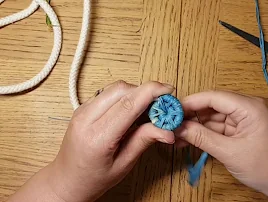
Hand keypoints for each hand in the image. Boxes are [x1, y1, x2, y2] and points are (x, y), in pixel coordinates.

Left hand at [8, 81, 175, 201]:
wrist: (65, 180)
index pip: (128, 104)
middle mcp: (86, 118)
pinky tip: (133, 110)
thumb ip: (144, 141)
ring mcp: (82, 110)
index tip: (169, 91)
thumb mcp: (123, 164)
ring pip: (115, 87)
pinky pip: (108, 93)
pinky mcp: (84, 107)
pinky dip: (126, 95)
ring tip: (148, 109)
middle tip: (162, 104)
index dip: (151, 92)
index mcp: (97, 137)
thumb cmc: (92, 178)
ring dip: (136, 92)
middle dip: (146, 91)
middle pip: (122, 89)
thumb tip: (167, 130)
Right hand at [175, 91, 267, 201]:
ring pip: (217, 117)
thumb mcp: (229, 152)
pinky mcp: (247, 129)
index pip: (213, 97)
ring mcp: (249, 118)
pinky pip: (224, 127)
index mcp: (250, 107)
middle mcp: (250, 107)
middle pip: (214, 106)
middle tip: (174, 125)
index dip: (191, 103)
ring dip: (199, 126)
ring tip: (181, 136)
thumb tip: (181, 127)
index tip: (173, 110)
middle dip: (193, 116)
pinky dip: (209, 133)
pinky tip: (194, 139)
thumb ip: (202, 137)